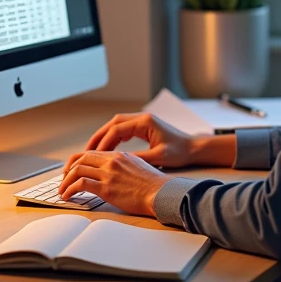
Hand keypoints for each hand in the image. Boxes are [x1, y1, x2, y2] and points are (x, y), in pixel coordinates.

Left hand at [58, 151, 168, 216]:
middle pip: (80, 158)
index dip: (77, 161)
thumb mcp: (138, 167)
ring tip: (62, 191)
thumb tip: (114, 173)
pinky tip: (68, 196)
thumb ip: (124, 166)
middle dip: (67, 170)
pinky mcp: (106, 188)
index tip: (72, 170)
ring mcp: (108, 173)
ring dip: (65, 181)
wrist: (161, 193)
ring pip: (77, 170)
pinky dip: (69, 189)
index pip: (91, 153)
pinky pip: (80, 184)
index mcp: (119, 155)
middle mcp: (112, 161)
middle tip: (64, 180)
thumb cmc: (154, 185)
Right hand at [79, 111, 197, 168]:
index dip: (104, 142)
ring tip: (92, 151)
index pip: (117, 129)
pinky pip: (122, 130)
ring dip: (104, 137)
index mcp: (145, 122)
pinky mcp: (143, 127)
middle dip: (99, 137)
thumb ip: (139, 159)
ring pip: (116, 125)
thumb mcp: (159, 158)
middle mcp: (142, 118)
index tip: (94, 154)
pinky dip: (113, 138)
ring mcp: (142, 121)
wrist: (194, 148)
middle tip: (86, 151)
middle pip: (113, 123)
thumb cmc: (180, 152)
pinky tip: (107, 150)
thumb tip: (119, 163)